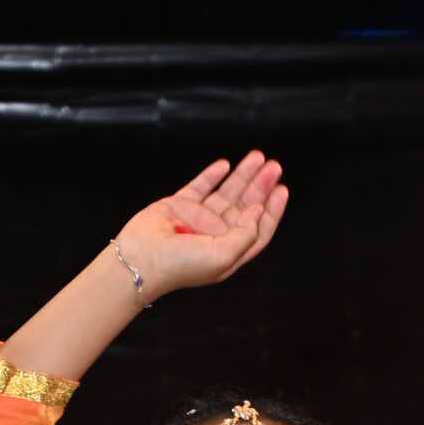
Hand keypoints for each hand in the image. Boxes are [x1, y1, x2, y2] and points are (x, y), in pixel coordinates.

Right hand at [114, 151, 288, 300]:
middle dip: (261, 186)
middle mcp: (215, 236)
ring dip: (242, 175)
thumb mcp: (223, 257)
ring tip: (257, 158)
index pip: (257, 229)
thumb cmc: (179, 266)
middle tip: (274, 166)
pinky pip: (200, 187)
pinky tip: (225, 165)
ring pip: (226, 193)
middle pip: (245, 207)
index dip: (271, 211)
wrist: (141, 259)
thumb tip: (258, 211)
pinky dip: (212, 175)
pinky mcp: (178, 206)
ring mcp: (197, 220)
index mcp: (228, 252)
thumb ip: (245, 235)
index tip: (281, 190)